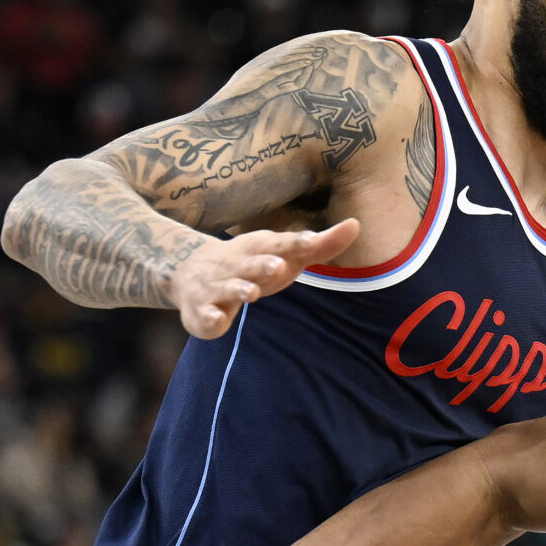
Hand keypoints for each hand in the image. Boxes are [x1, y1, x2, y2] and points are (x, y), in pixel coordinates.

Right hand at [170, 217, 361, 338]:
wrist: (189, 270)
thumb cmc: (253, 263)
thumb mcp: (285, 253)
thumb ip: (320, 245)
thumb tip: (356, 225)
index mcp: (259, 250)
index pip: (279, 245)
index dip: (294, 244)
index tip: (311, 241)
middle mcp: (237, 265)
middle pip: (251, 264)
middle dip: (263, 265)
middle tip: (278, 266)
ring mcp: (217, 287)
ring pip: (228, 288)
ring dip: (239, 289)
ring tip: (251, 292)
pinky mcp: (203, 310)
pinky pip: (205, 315)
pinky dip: (210, 318)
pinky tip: (217, 319)